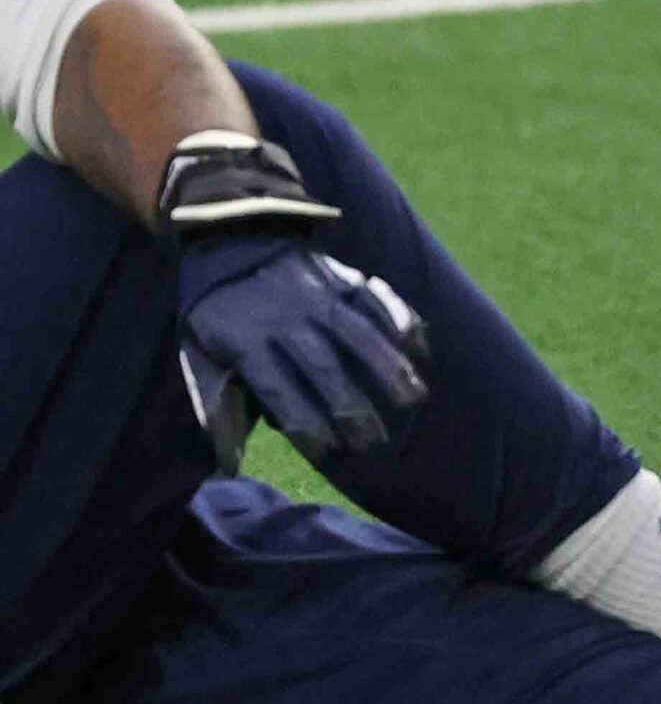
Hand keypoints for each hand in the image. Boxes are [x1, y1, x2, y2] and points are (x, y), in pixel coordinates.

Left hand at [179, 240, 428, 466]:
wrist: (229, 238)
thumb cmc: (216, 313)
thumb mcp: (198, 355)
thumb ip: (217, 406)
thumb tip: (228, 464)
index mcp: (245, 341)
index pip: (279, 388)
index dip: (304, 421)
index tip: (327, 451)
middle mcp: (285, 318)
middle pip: (322, 365)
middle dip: (350, 405)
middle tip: (374, 442)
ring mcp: (317, 295)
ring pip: (357, 332)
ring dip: (387, 365)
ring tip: (414, 398)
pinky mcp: (341, 277)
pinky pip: (375, 297)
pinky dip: (399, 318)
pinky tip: (419, 346)